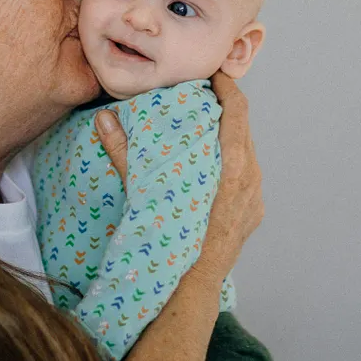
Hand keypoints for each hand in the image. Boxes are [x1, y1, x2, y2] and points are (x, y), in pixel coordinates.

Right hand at [95, 72, 263, 283]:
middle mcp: (251, 178)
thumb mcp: (143, 192)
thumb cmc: (169, 240)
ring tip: (205, 127)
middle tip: (203, 94)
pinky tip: (212, 166)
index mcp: (232, 166)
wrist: (190, 287)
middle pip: (244, 128)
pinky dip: (233, 162)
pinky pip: (248, 176)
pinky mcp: (255, 213)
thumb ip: (124, 153)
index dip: (227, 86)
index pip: (237, 111)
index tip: (214, 72)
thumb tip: (104, 118)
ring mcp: (256, 197)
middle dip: (225, 109)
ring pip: (247, 153)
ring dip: (229, 136)